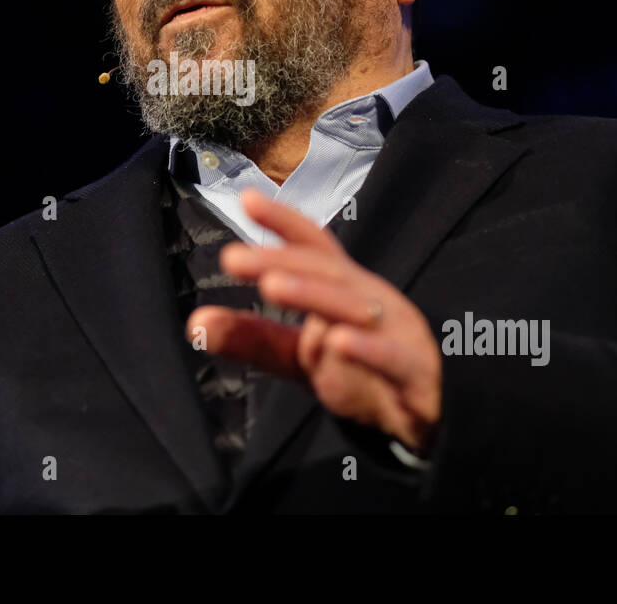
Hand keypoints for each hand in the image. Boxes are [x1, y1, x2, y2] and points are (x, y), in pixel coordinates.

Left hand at [186, 189, 441, 451]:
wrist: (422, 417)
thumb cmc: (360, 369)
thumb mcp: (297, 355)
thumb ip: (252, 337)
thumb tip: (194, 323)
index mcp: (342, 288)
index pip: (312, 247)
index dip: (283, 222)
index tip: (247, 199)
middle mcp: (368, 299)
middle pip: (323, 271)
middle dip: (279, 261)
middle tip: (232, 257)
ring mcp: (395, 331)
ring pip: (353, 307)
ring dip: (312, 295)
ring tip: (271, 287)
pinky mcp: (413, 371)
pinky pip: (390, 357)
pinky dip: (366, 349)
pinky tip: (339, 342)